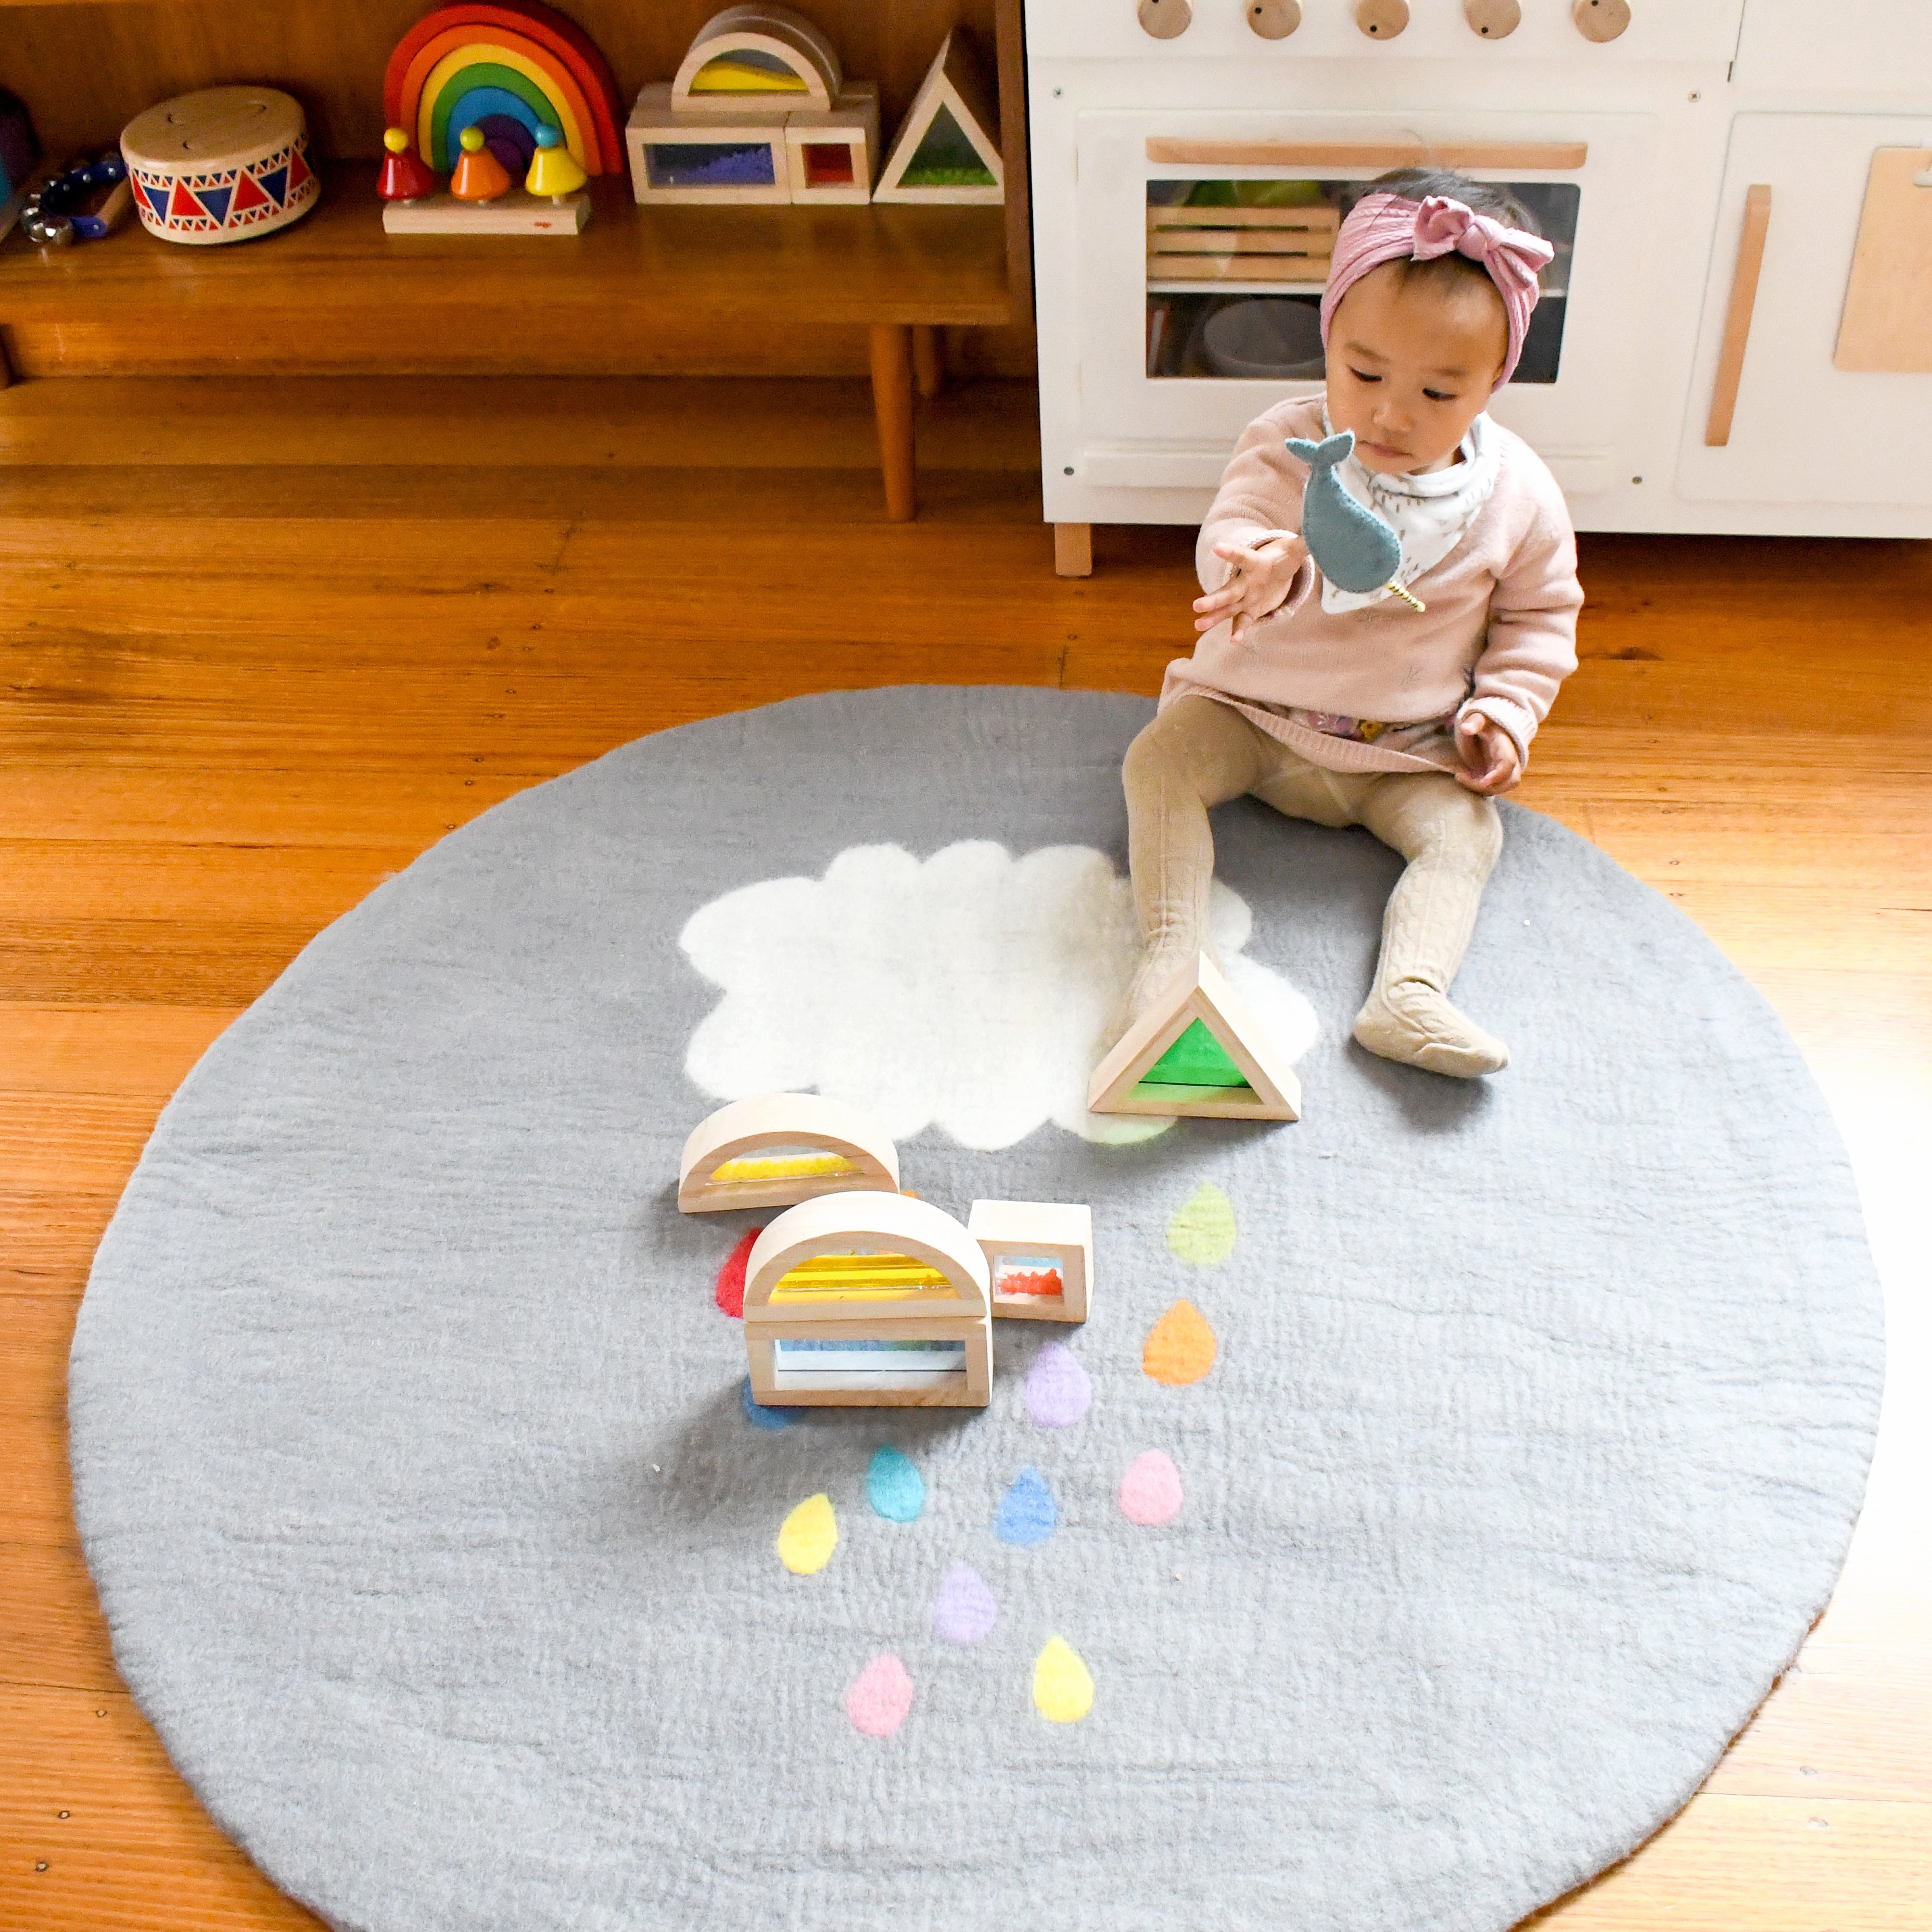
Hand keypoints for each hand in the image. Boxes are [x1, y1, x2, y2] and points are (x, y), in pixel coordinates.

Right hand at [1192, 531, 1307, 643]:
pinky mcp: (1249, 611)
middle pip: (1228, 591)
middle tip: (1196, 605)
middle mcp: (1246, 582)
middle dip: (1213, 599)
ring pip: (1228, 609)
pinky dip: (1238, 632)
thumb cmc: (1283, 558)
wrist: (1276, 571)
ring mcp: (1245, 598)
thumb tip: (1317, 532)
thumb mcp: (1294, 550)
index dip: (1231, 553)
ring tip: (1198, 626)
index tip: (1216, 548)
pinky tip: (1233, 642)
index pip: (1242, 557)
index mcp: (1255, 564)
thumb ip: (1304, 543)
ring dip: (1214, 618)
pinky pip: (1242, 622)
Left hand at [1455, 713, 1522, 794]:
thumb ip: (1475, 721)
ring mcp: (1504, 770)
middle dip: (1489, 786)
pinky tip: (1463, 777)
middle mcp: (1510, 761)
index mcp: (1506, 747)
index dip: (1499, 775)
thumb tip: (1466, 728)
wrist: (1493, 727)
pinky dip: (1478, 787)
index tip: (1484, 781)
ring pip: (1501, 787)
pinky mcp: (1496, 776)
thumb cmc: (1486, 722)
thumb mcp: (1480, 717)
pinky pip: (1492, 787)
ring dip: (1480, 788)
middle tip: (1462, 777)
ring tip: (1460, 776)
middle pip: (1510, 781)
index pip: (1509, 764)